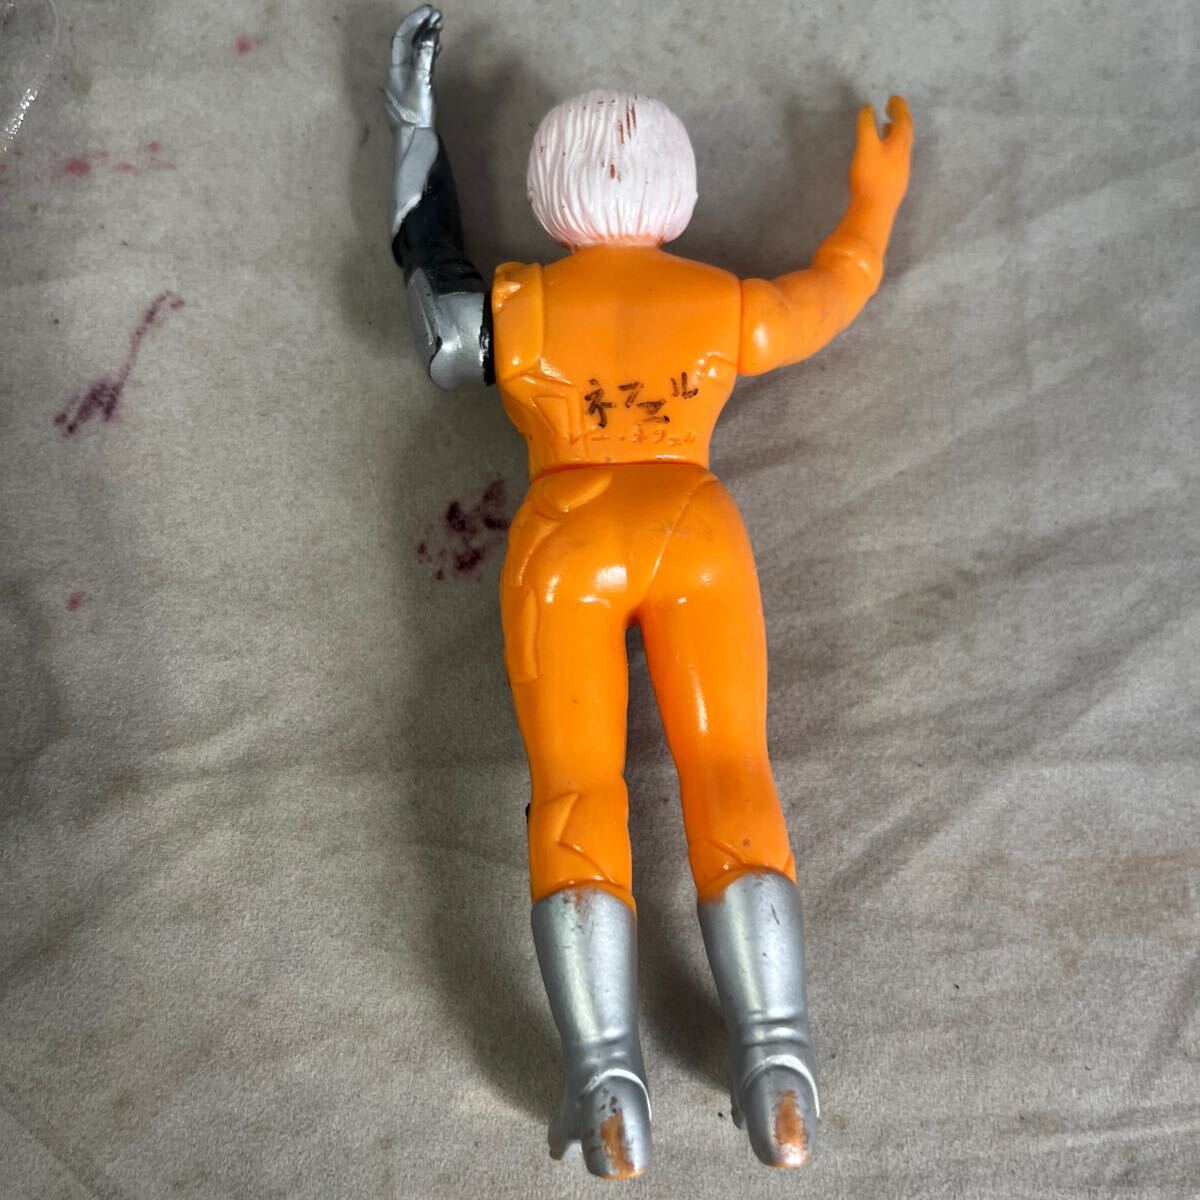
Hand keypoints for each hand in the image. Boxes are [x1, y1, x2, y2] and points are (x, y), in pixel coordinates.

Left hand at [385, 5, 441, 128]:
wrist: (416, 144)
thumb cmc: (417, 117)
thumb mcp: (422, 83)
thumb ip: (425, 57)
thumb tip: (430, 34)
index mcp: (395, 69)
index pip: (402, 37)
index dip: (414, 21)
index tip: (430, 11)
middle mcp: (398, 73)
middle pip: (407, 42)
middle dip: (421, 26)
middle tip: (437, 15)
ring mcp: (407, 82)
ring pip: (415, 52)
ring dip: (426, 37)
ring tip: (439, 26)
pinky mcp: (417, 91)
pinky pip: (421, 64)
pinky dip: (428, 52)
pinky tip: (436, 48)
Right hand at [849, 96, 912, 210]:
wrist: (875, 211)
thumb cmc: (870, 176)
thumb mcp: (865, 146)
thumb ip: (866, 125)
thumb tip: (867, 108)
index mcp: (899, 143)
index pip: (903, 119)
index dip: (898, 107)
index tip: (893, 98)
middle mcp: (904, 155)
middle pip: (906, 132)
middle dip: (900, 118)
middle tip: (892, 110)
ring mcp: (902, 171)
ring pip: (902, 147)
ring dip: (895, 134)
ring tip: (886, 129)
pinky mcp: (895, 184)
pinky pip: (897, 160)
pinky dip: (892, 150)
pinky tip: (883, 156)